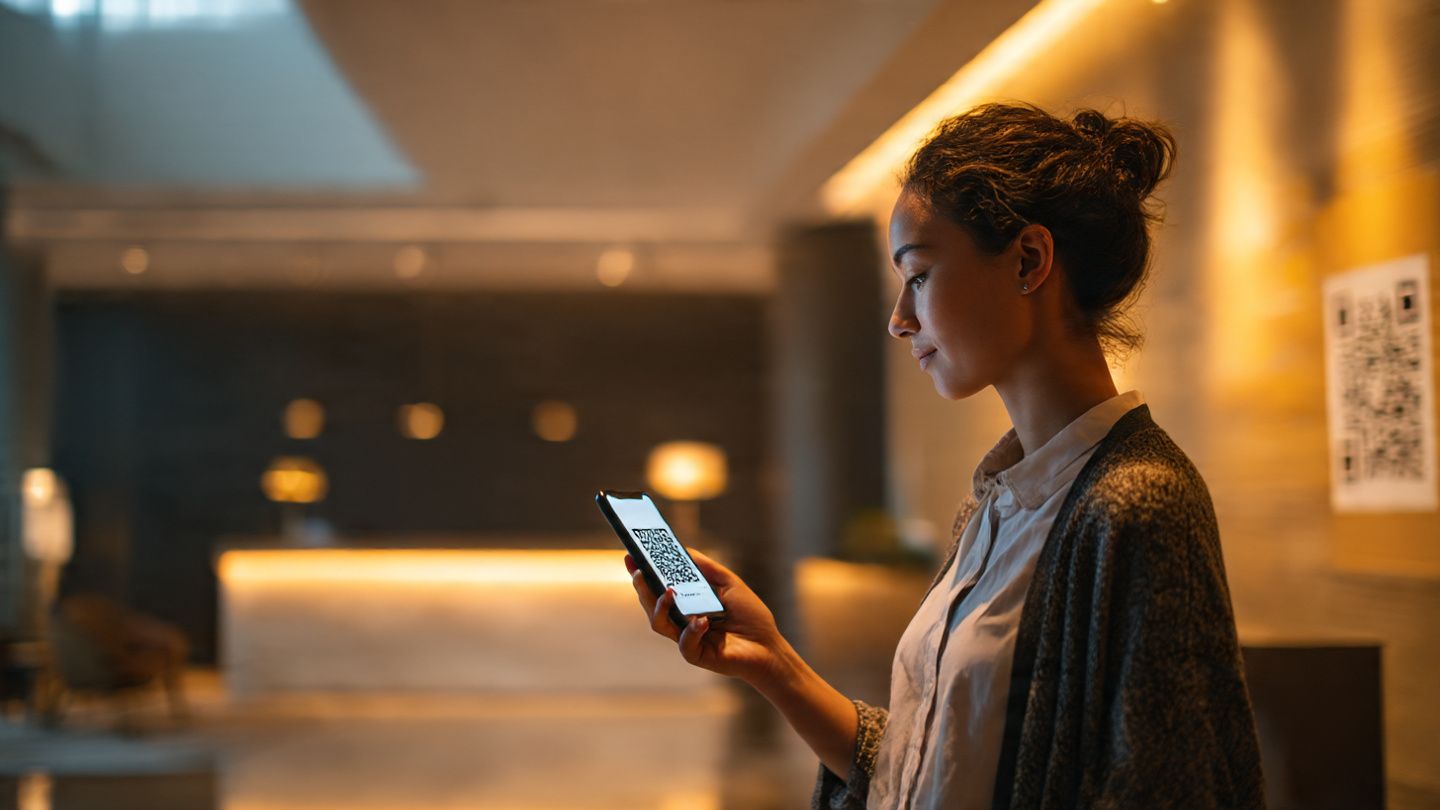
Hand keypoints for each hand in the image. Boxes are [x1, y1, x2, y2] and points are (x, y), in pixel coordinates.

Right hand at [625, 549, 791, 686]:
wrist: (768, 645)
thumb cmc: (750, 615)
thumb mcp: (729, 583)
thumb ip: (706, 568)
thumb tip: (683, 549)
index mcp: (686, 603)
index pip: (657, 587)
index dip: (642, 573)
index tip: (631, 556)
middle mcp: (681, 620)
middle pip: (651, 604)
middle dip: (642, 586)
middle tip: (639, 570)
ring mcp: (686, 637)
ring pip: (658, 624)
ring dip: (659, 606)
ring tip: (668, 591)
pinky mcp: (696, 654)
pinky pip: (684, 643)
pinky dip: (691, 630)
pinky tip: (703, 620)